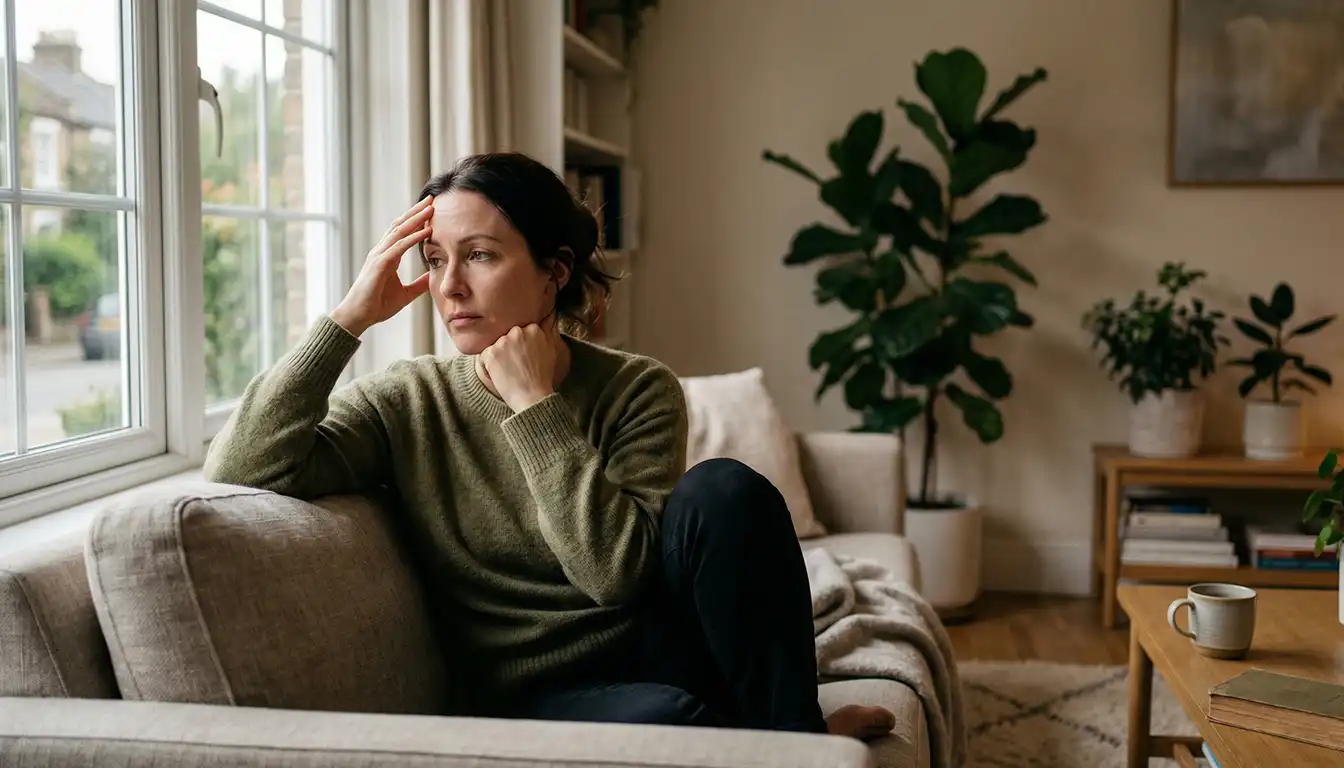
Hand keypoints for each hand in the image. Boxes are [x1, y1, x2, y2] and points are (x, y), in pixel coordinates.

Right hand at [330, 197, 433, 336]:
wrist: (358, 317)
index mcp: (387, 256)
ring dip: (416, 219)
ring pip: (399, 231)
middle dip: (416, 211)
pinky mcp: (378, 265)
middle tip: (431, 199)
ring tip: (430, 209)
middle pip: (400, 225)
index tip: (431, 209)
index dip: (416, 220)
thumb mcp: (405, 294)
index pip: (403, 232)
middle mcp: (382, 252)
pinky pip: (398, 247)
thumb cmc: (377, 305)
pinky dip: (412, 238)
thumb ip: (419, 284)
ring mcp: (379, 256)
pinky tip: (425, 231)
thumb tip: (433, 278)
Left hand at [480, 322, 563, 412]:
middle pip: (506, 337)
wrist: (532, 396)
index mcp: (533, 328)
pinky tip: (500, 375)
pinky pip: (484, 357)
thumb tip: (549, 314)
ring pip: (495, 346)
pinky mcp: (490, 353)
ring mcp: (503, 341)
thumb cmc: (542, 377)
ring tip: (509, 372)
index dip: (520, 346)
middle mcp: (517, 331)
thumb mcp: (551, 350)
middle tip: (516, 366)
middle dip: (508, 349)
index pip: (519, 332)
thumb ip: (546, 331)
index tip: (524, 358)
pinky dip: (488, 366)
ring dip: (498, 358)